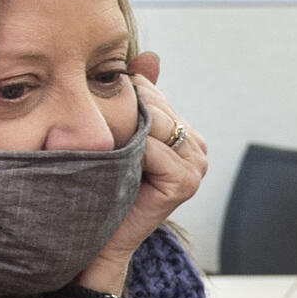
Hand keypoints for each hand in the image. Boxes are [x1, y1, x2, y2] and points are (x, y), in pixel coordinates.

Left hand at [78, 57, 206, 294]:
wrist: (101, 239)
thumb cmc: (106, 186)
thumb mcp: (123, 133)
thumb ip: (139, 96)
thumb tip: (149, 58)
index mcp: (188, 134)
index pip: (155, 95)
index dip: (125, 99)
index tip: (98, 112)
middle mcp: (198, 149)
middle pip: (156, 106)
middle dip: (124, 112)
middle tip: (98, 132)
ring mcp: (196, 167)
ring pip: (154, 123)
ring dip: (125, 132)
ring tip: (104, 148)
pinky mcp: (184, 183)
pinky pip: (151, 148)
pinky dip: (129, 152)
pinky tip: (113, 163)